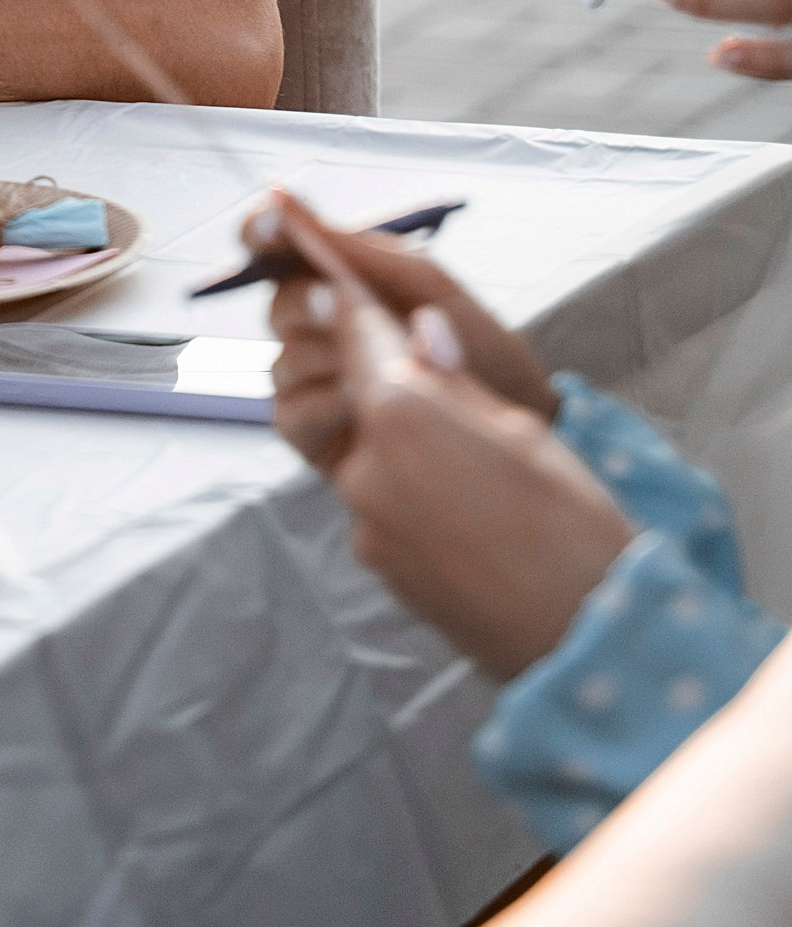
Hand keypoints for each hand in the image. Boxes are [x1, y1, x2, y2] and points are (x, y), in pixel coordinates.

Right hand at [254, 188, 553, 470]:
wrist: (516, 422)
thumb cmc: (478, 342)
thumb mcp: (426, 282)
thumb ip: (354, 246)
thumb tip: (283, 197)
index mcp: (338, 279)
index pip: (276, 246)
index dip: (260, 230)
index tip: (269, 226)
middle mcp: (318, 329)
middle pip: (275, 305)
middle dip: (303, 303)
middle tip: (336, 307)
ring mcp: (315, 383)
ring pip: (280, 362)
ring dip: (323, 360)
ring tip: (374, 368)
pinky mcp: (317, 433)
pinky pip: (290, 414)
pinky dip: (323, 407)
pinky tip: (360, 408)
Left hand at [283, 215, 631, 682]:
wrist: (587, 645)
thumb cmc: (573, 528)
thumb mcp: (522, 432)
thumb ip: (453, 379)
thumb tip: (418, 331)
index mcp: (402, 414)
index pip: (357, 336)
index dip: (352, 306)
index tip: (339, 281)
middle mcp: (365, 467)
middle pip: (358, 396)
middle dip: (390, 383)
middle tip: (445, 391)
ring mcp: (365, 521)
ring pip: (371, 452)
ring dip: (402, 443)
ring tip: (472, 466)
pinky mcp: (375, 563)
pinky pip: (381, 503)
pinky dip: (411, 493)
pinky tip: (468, 511)